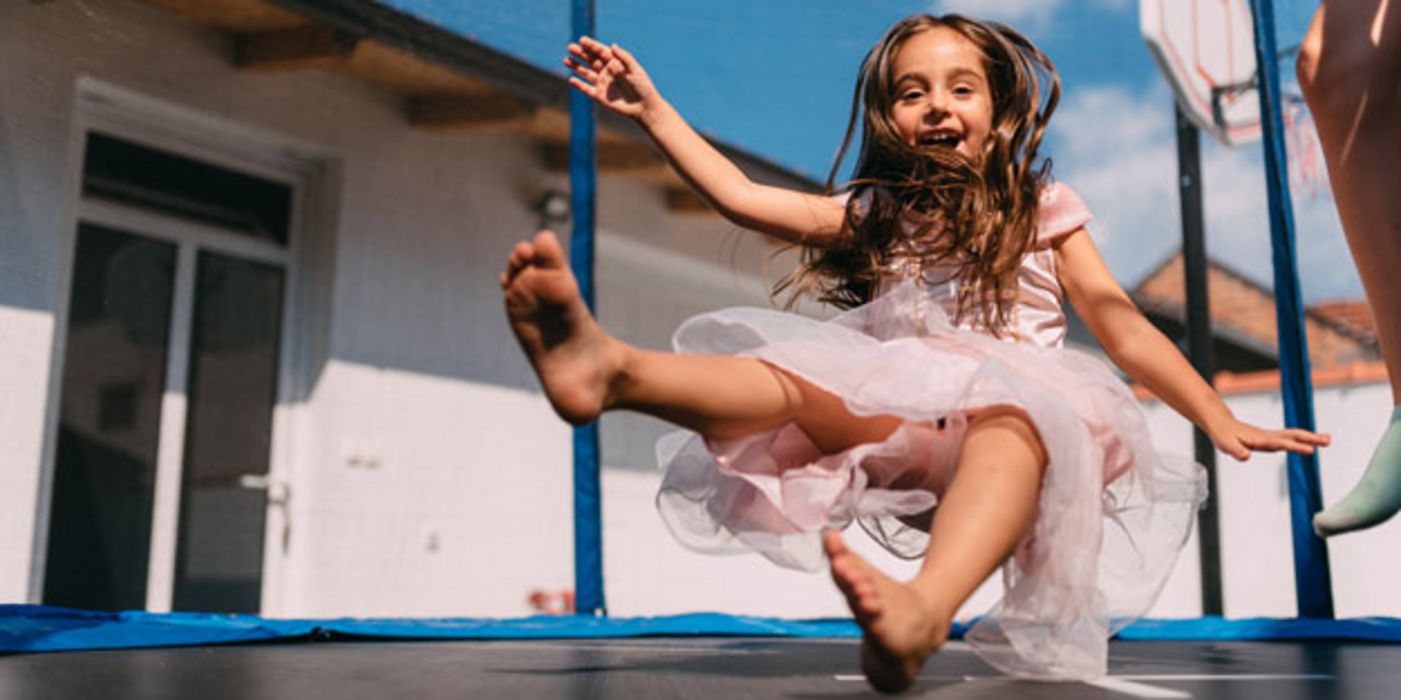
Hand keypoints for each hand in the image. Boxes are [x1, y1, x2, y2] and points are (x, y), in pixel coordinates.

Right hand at [565, 37, 661, 121]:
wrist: (644, 107)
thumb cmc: (643, 87)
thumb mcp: (635, 70)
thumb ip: (624, 57)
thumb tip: (612, 45)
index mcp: (616, 63)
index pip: (601, 51)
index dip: (591, 45)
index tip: (582, 40)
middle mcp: (607, 72)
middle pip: (591, 60)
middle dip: (581, 53)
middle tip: (570, 47)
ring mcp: (603, 84)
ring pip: (586, 73)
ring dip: (576, 67)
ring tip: (566, 60)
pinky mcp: (600, 96)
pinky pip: (586, 89)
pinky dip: (579, 85)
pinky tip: (571, 79)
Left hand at [1208, 418, 1330, 461]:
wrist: (1221, 424)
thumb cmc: (1223, 435)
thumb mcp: (1225, 445)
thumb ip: (1236, 451)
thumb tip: (1246, 457)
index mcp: (1260, 439)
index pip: (1281, 444)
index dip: (1295, 447)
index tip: (1310, 450)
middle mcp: (1268, 436)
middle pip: (1293, 436)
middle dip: (1310, 438)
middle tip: (1328, 441)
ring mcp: (1271, 436)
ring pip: (1294, 436)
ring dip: (1311, 437)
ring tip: (1329, 440)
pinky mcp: (1270, 438)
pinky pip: (1290, 438)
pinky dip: (1303, 439)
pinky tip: (1313, 443)